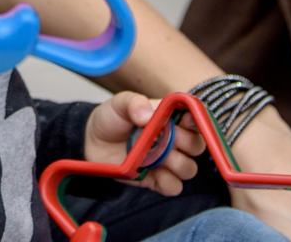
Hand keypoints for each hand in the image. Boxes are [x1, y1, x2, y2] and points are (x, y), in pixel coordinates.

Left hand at [84, 92, 205, 196]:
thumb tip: (148, 116)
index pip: (196, 118)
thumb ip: (134, 103)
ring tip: (154, 156)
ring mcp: (167, 161)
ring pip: (190, 168)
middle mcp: (174, 139)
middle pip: (198, 146)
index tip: (185, 122)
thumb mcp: (119, 103)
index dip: (197, 121)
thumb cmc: (111, 118)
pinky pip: (174, 187)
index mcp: (170, 116)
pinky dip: (167, 182)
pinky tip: (151, 172)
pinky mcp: (157, 179)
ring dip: (177, 164)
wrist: (93, 141)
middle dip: (185, 143)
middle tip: (164, 139)